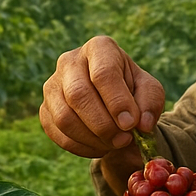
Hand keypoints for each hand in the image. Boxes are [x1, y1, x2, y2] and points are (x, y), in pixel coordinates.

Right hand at [40, 36, 164, 158]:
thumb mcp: (149, 90)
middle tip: (124, 140)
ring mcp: (53, 85)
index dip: (117, 101)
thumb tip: (142, 124)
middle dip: (103, 124)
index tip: (130, 124)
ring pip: (64, 117)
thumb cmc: (132, 89)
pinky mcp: (45, 109)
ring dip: (92, 138)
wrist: (112, 99)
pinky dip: (80, 147)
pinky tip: (99, 147)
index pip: (103, 73)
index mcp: (99, 48)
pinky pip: (57, 133)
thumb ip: (150, 103)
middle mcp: (70, 61)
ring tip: (114, 144)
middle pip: (79, 95)